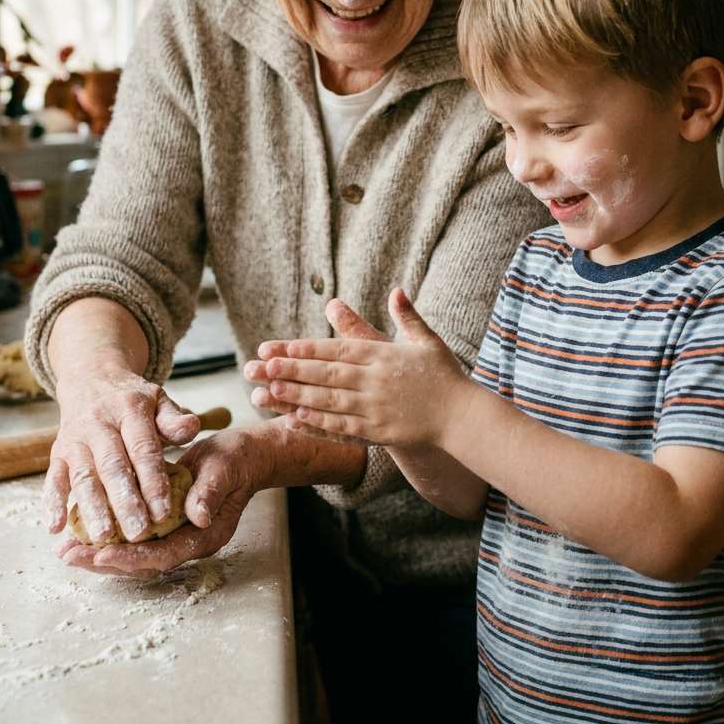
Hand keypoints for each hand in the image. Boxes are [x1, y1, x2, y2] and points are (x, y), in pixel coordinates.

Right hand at [44, 362, 200, 544]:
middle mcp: (99, 424)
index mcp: (130, 409)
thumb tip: (192, 429)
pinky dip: (51, 503)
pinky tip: (55, 528)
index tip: (164, 512)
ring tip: (103, 537)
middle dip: (125, 502)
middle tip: (138, 533)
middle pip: (113, 466)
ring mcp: (75, 439)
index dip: (153, 481)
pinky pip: (52, 478)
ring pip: (83, 476)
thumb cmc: (133, 399)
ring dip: (92, 508)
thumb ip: (174, 418)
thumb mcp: (158, 400)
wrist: (91, 379)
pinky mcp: (57, 452)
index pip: (143, 449)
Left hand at [56, 429, 255, 576]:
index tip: (100, 554)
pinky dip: (109, 537)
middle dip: (104, 561)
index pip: (164, 555)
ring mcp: (177, 537)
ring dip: (100, 553)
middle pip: (143, 563)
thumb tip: (197, 515)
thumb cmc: (235, 460)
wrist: (245, 456)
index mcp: (205, 535)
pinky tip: (84, 531)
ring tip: (67, 549)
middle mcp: (189, 543)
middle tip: (69, 555)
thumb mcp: (224, 469)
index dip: (131, 556)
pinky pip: (134, 539)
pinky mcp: (166, 526)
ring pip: (134, 555)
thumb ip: (210, 492)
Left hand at [249, 288, 470, 447]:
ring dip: (294, 397)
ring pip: (328, 402)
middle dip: (290, 371)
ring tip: (266, 392)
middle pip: (326, 375)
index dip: (305, 350)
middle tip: (259, 367)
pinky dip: (316, 424)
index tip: (278, 347)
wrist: (464, 416)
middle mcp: (376, 381)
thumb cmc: (444, 376)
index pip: (337, 350)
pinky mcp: (379, 432)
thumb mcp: (427, 341)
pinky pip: (342, 428)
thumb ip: (407, 316)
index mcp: (384, 356)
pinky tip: (293, 420)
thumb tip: (397, 290)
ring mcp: (376, 408)